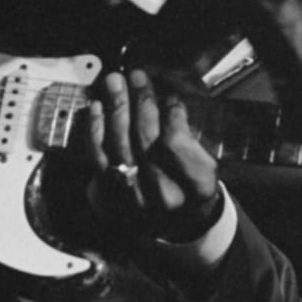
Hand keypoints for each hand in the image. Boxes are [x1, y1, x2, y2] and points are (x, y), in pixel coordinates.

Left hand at [84, 69, 221, 242]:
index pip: (177, 144)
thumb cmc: (193, 187)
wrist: (178, 225)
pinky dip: (95, 130)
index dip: (171, 115)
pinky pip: (98, 158)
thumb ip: (190, 137)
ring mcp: (133, 200)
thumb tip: (166, 99)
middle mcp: (163, 199)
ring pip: (119, 146)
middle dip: (140, 103)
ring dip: (116, 109)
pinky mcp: (110, 198)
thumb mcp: (206, 165)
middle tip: (136, 76)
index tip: (169, 95)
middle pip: (145, 142)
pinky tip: (97, 107)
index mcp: (196, 188)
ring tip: (114, 83)